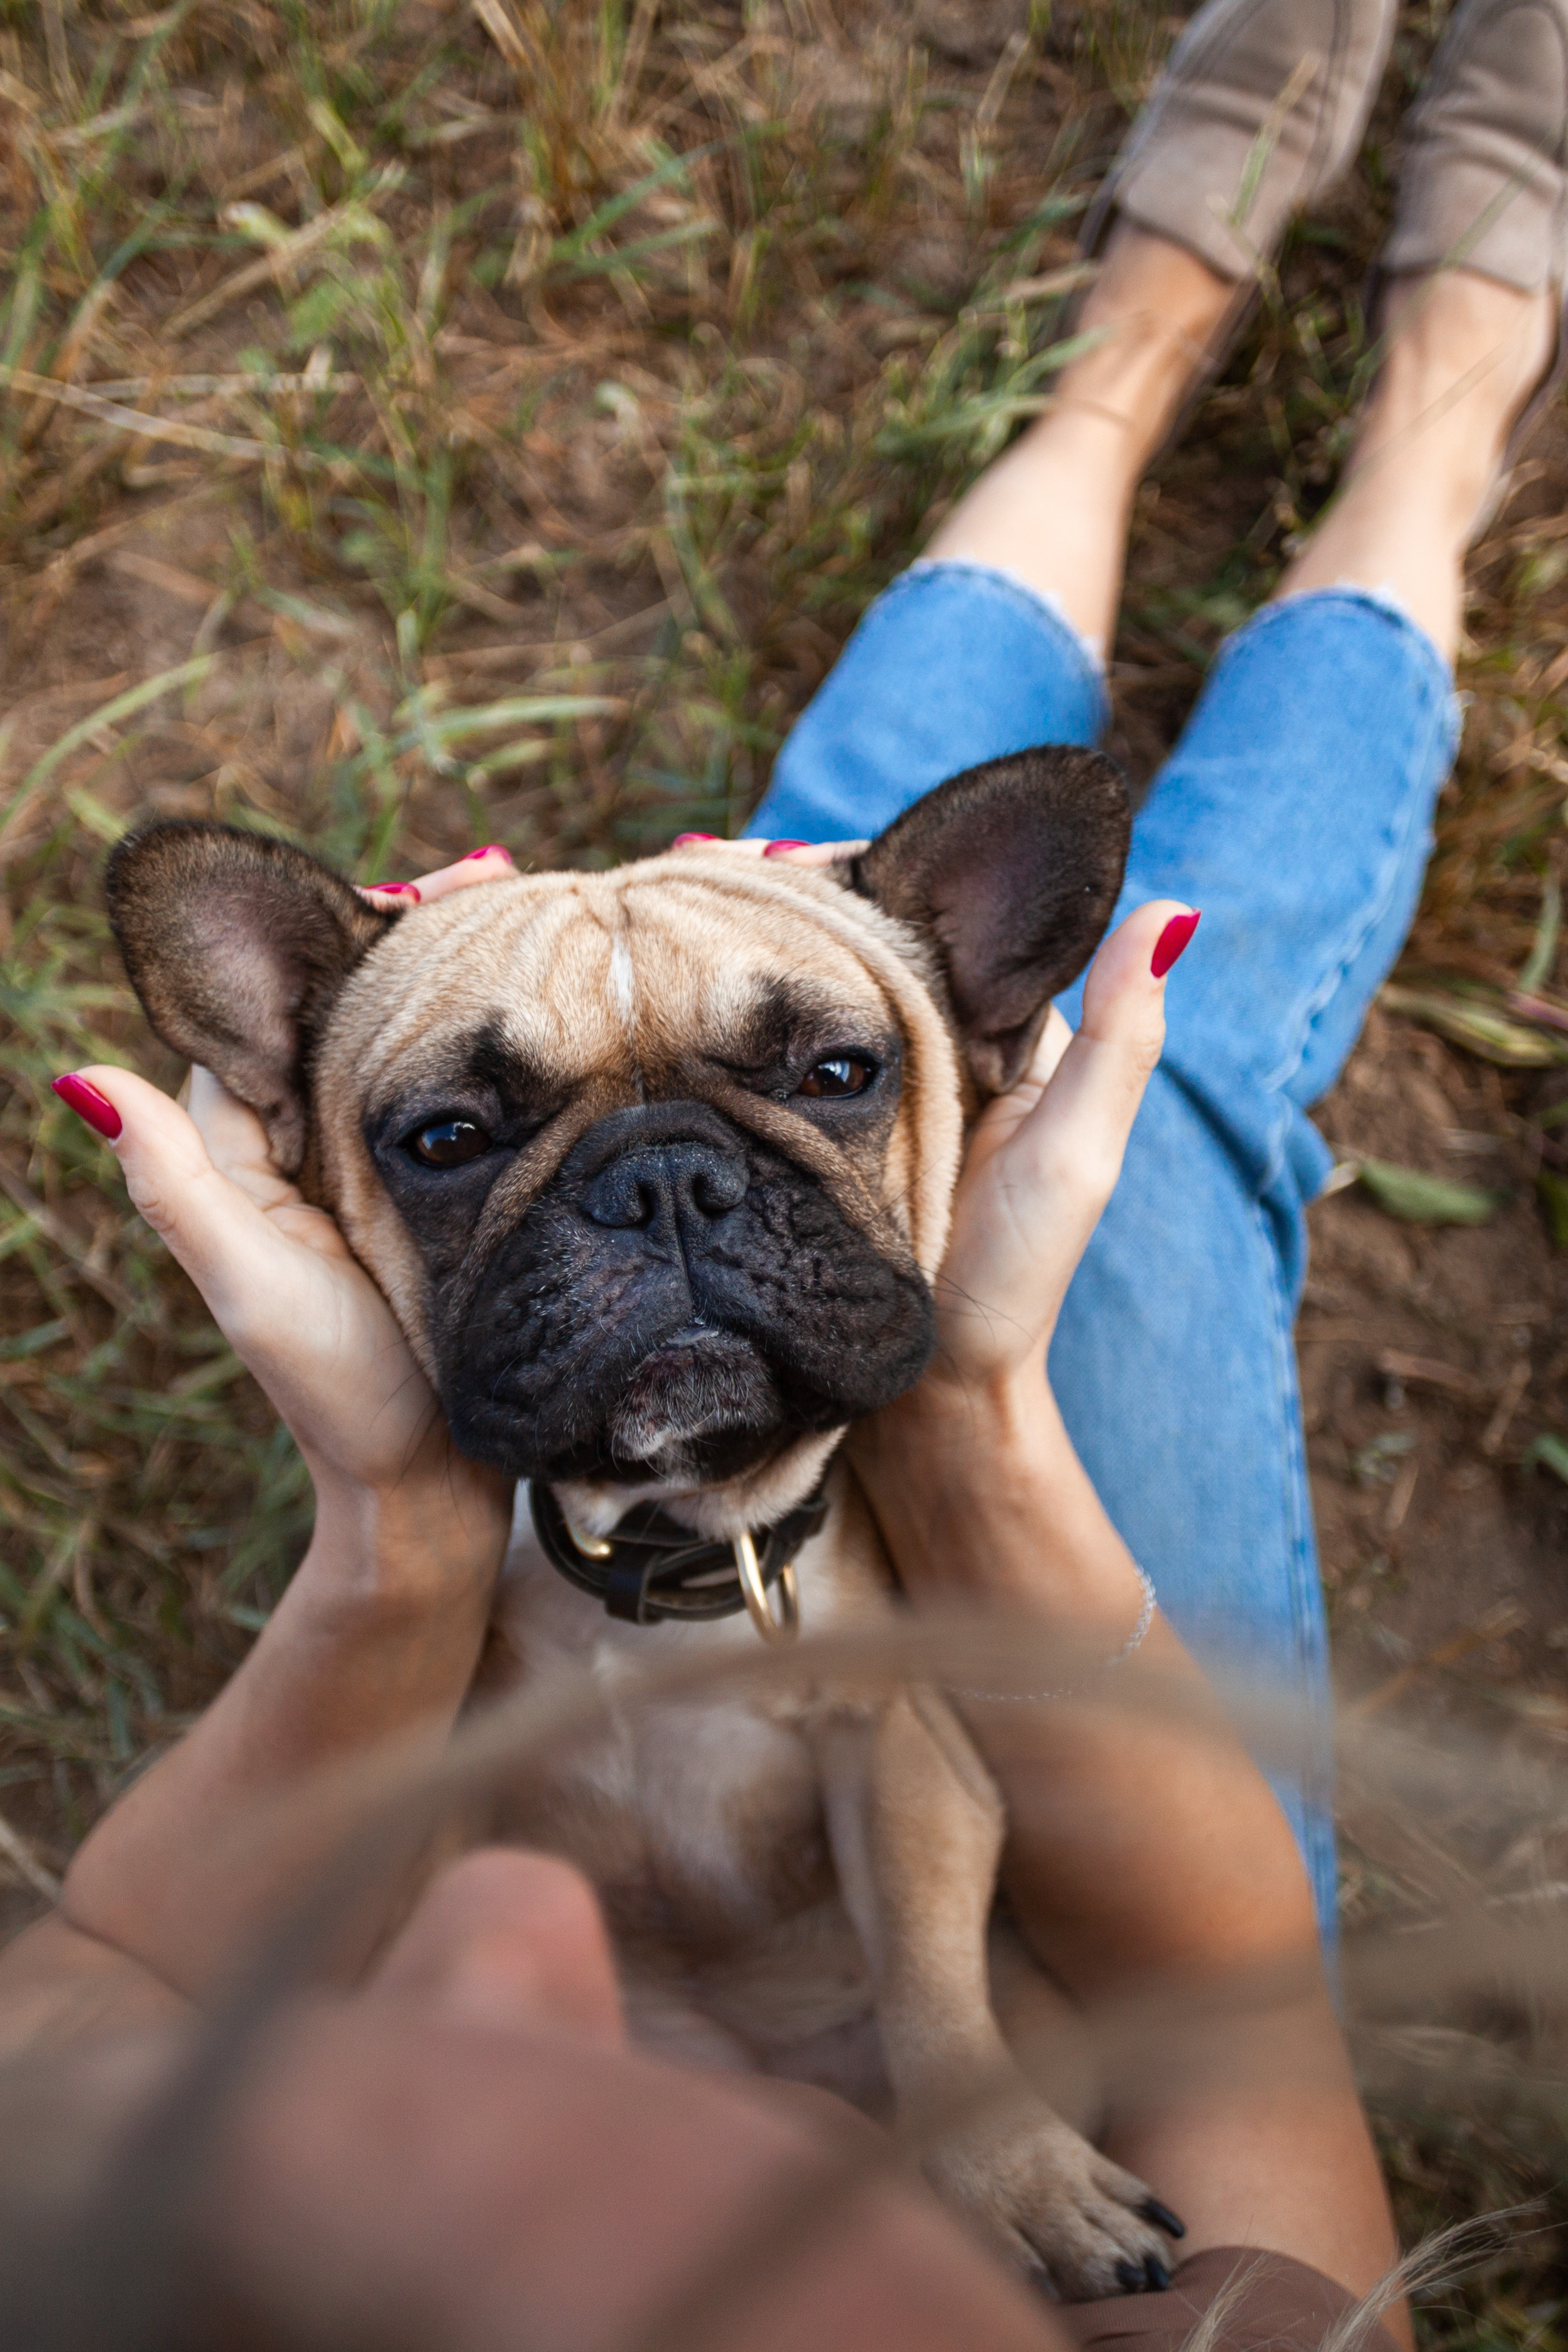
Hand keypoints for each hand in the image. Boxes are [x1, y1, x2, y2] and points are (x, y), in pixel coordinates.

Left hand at [53, 847, 519, 1518]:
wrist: (433, 1490)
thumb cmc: (339, 1396)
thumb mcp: (253, 1285)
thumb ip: (180, 1183)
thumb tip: (80, 1079)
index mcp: (252, 1145)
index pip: (279, 1000)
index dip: (342, 926)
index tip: (427, 882)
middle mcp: (312, 1139)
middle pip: (353, 1002)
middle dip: (419, 931)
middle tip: (500, 872)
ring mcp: (383, 1162)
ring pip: (411, 1038)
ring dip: (465, 972)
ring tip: (535, 909)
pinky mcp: (444, 1189)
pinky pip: (465, 1091)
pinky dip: (500, 1039)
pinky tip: (554, 1008)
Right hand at [670, 840, 1196, 1402]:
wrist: (931, 1397)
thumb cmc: (1016, 1280)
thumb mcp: (1076, 1155)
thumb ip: (1119, 1039)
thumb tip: (1171, 904)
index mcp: (998, 1025)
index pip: (930, 903)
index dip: (861, 863)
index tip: (781, 853)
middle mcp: (928, 1040)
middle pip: (851, 930)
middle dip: (775, 892)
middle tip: (693, 869)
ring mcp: (859, 1083)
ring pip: (801, 981)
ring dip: (740, 942)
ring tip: (668, 906)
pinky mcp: (807, 1126)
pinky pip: (766, 1051)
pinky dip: (724, 1014)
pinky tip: (672, 986)